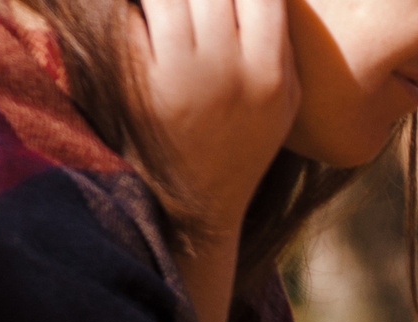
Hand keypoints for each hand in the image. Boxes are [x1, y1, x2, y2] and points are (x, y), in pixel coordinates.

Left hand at [139, 0, 299, 321]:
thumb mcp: (284, 103)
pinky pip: (134, 16)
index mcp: (269, 73)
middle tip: (192, 11)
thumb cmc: (244, 145)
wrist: (197, 205)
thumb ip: (283, 44)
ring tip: (164, 13)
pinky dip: (135, 10)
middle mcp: (228, 69)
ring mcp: (181, 74)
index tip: (228, 4)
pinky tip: (140, 15)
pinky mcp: (140, 80)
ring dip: (165, 1)